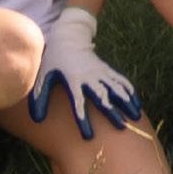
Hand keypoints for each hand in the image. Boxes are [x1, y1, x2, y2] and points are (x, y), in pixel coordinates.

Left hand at [26, 4, 142, 136]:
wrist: (67, 37)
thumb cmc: (53, 60)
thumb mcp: (43, 76)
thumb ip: (39, 97)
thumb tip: (36, 120)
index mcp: (72, 79)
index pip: (78, 102)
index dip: (83, 119)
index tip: (89, 136)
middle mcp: (88, 76)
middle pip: (102, 96)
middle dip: (112, 112)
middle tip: (122, 127)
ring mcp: (99, 71)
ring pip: (116, 87)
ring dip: (126, 102)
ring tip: (136, 117)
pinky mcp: (106, 68)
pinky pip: (120, 79)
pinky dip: (129, 91)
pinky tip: (136, 103)